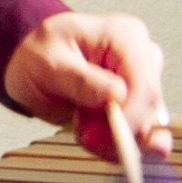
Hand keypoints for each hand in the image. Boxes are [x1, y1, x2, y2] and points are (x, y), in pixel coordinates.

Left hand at [3, 11, 170, 162]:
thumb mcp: (49, 63)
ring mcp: (141, 82)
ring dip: (114, 139)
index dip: (131, 115)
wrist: (31, 64)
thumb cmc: (39, 54)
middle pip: (150, 106)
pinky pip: (138, 136)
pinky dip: (115, 145)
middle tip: (84, 134)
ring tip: (82, 128)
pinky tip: (96, 140)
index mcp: (124, 37)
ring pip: (146, 125)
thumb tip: (118, 95)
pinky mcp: (136, 106)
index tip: (107, 134)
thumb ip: (81, 80)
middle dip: (117, 130)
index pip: (143, 82)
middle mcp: (141, 57)